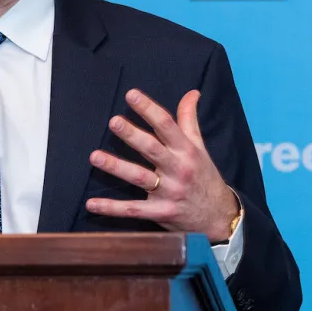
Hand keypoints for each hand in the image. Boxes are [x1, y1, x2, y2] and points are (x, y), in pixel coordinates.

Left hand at [86, 89, 238, 241]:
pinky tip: (92, 204)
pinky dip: (112, 208)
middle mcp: (178, 169)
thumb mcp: (200, 147)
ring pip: (139, 177)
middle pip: (152, 149)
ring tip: (95, 156)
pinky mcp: (161, 213)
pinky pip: (134, 210)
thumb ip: (189, 120)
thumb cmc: (204, 177)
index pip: (167, 125)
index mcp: (186, 151)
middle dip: (132, 135)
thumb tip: (192, 92)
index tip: (131, 94)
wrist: (219, 218)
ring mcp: (169, 192)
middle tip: (114, 121)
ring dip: (117, 167)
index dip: (149, 109)